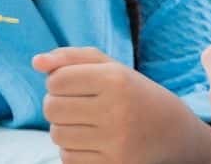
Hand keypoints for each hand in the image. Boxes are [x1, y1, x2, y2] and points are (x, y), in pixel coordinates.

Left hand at [33, 47, 201, 163]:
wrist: (174, 133)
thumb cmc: (135, 94)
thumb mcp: (111, 67)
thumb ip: (72, 58)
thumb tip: (36, 62)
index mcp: (116, 79)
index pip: (57, 80)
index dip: (58, 81)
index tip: (73, 83)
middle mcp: (116, 110)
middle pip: (52, 108)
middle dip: (57, 104)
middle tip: (76, 103)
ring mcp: (115, 142)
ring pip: (57, 135)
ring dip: (63, 127)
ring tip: (84, 122)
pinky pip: (68, 158)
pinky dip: (73, 149)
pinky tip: (92, 141)